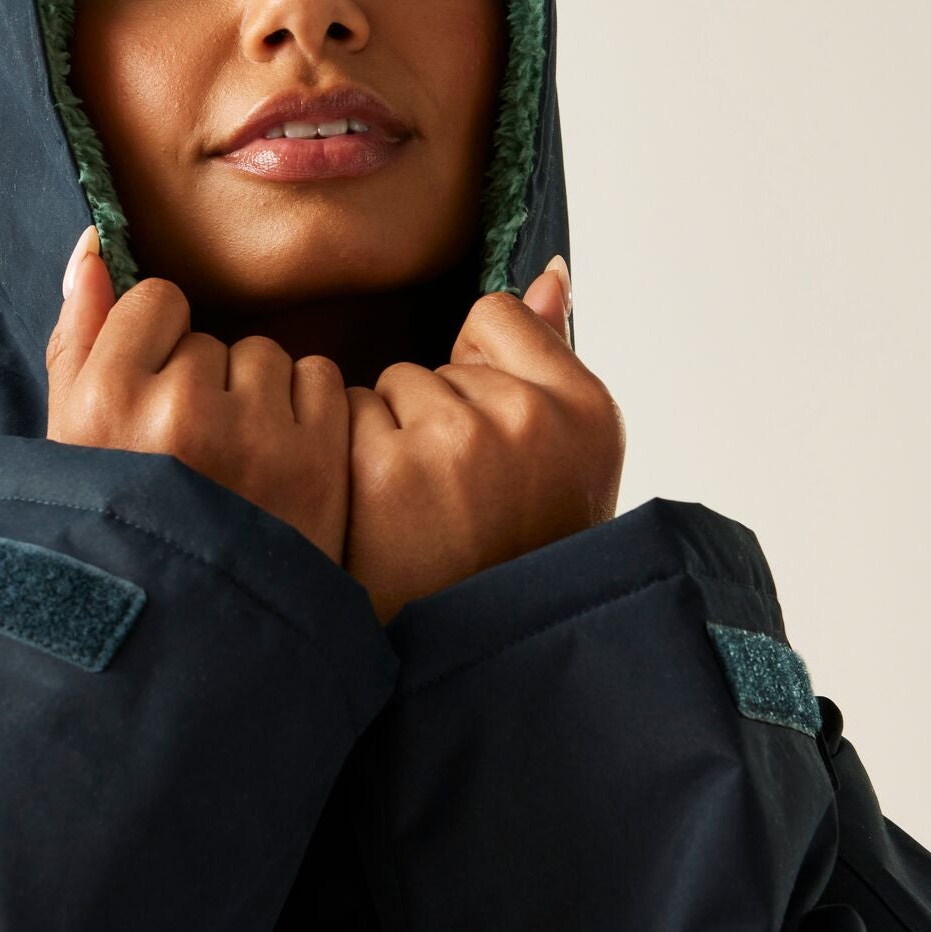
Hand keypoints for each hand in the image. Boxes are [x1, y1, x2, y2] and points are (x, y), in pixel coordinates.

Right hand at [45, 226, 350, 561]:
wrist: (194, 640)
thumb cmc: (121, 531)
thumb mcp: (69, 439)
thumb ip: (78, 335)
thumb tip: (93, 244)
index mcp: (105, 404)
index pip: (156, 300)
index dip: (156, 346)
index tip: (152, 402)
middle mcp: (179, 413)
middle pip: (212, 337)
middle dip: (205, 383)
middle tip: (192, 460)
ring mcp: (256, 437)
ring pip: (267, 356)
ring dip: (257, 399)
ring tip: (235, 469)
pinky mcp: (319, 460)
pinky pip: (321, 380)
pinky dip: (308, 416)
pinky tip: (278, 469)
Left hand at [344, 259, 626, 625]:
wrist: (475, 659)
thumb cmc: (514, 554)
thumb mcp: (565, 459)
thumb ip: (549, 356)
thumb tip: (549, 272)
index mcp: (586, 410)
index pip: (495, 317)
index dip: (476, 374)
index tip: (489, 445)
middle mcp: (529, 419)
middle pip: (434, 363)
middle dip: (431, 419)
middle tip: (456, 501)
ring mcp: (457, 442)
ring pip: (386, 388)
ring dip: (387, 439)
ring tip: (420, 513)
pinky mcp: (387, 469)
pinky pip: (344, 418)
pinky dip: (351, 462)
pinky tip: (381, 518)